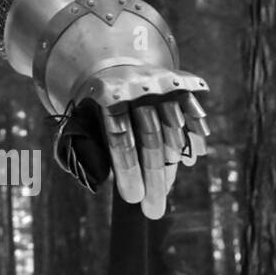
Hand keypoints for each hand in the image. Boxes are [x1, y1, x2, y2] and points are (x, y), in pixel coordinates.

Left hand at [53, 64, 210, 218]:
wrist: (110, 63)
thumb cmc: (93, 105)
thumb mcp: (81, 119)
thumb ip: (85, 146)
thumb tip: (101, 181)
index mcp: (105, 93)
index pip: (119, 138)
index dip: (127, 170)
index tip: (133, 200)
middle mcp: (137, 85)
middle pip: (151, 138)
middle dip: (154, 179)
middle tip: (153, 211)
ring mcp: (162, 83)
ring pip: (174, 128)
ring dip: (171, 164)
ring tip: (164, 190)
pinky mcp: (182, 84)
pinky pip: (194, 114)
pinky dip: (195, 138)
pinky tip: (191, 160)